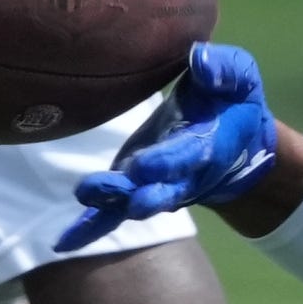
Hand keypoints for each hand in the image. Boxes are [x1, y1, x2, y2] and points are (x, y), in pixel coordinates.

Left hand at [58, 43, 277, 251]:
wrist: (236, 146)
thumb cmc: (233, 103)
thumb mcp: (240, 78)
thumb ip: (225, 69)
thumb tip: (202, 59)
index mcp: (206, 146)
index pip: (187, 156)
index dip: (168, 161)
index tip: (146, 165)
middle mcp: (179, 175)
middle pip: (161, 189)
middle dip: (144, 192)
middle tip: (128, 195)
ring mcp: (154, 187)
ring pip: (131, 202)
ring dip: (111, 202)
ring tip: (86, 194)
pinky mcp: (133, 190)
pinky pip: (110, 215)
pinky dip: (88, 229)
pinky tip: (62, 243)